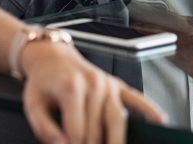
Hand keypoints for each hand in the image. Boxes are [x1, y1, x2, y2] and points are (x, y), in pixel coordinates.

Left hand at [19, 40, 166, 143]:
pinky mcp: (118, 85)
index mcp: (72, 88)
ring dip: (117, 141)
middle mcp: (94, 85)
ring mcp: (109, 84)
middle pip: (98, 130)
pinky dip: (150, 110)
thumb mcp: (32, 105)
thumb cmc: (43, 82)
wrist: (53, 57)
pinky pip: (138, 99)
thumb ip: (45, 128)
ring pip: (119, 120)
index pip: (77, 131)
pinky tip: (160, 121)